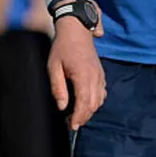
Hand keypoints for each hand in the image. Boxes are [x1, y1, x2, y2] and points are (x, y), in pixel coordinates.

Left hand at [47, 15, 105, 130]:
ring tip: (77, 115)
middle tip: (71, 124)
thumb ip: (58, 88)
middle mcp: (95, 77)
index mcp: (83, 76)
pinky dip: (96, 101)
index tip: (71, 126)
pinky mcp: (101, 73)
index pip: (84, 103)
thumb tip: (62, 106)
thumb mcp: (54, 66)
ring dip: (90, 111)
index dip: (78, 118)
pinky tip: (86, 103)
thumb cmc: (62, 47)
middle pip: (94, 105)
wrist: (77, 30)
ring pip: (99, 100)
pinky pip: (102, 92)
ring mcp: (100, 75)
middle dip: (84, 117)